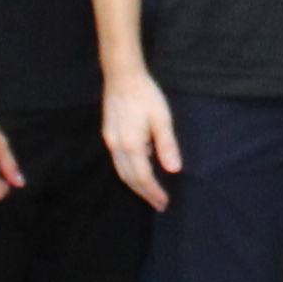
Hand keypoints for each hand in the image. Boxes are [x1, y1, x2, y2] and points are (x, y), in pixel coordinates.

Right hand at [102, 64, 180, 209]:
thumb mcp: (162, 119)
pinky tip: (140, 169)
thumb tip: (174, 170)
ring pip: (122, 172)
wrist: (122, 76)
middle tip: (158, 204)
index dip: (154, 192)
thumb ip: (167, 145)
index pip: (143, 177)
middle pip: (130, 179)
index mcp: (132, 145)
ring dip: (135, 185)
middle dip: (144, 193)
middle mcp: (117, 147)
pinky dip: (129, 172)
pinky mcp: (108, 135)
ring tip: (149, 193)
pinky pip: (118, 162)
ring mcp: (110, 141)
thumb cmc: (146, 95)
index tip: (164, 203)